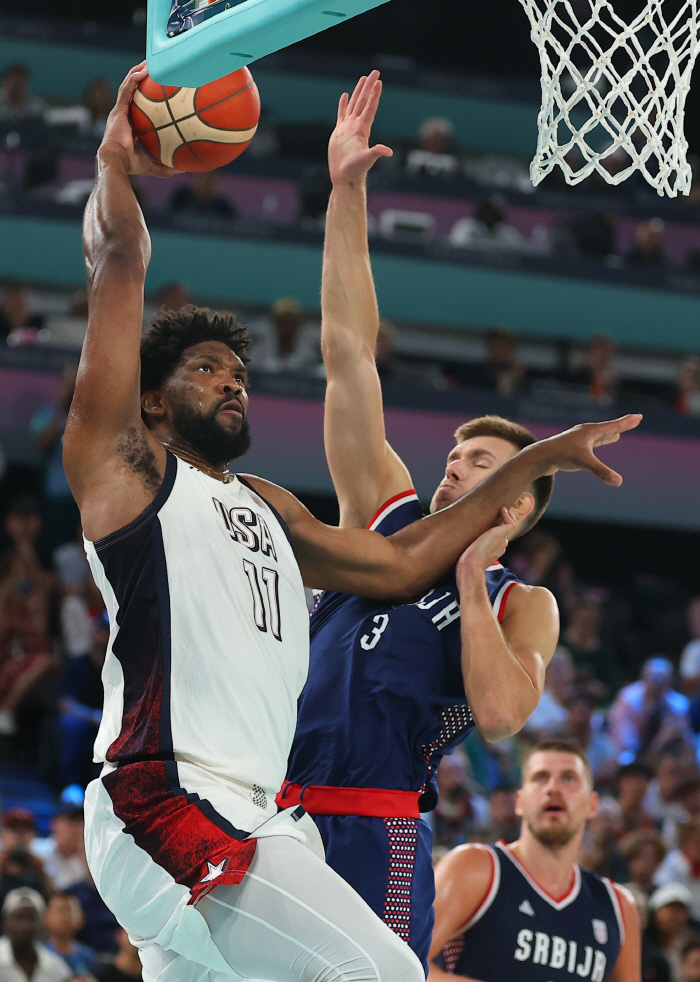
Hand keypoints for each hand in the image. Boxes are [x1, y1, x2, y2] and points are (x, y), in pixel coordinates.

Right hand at [99, 62, 178, 177]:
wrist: (116, 161)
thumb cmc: (130, 165)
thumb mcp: (152, 166)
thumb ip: (166, 166)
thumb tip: (184, 170)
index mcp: (129, 125)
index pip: (138, 107)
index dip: (145, 97)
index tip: (157, 90)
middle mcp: (123, 115)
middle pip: (133, 91)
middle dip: (141, 78)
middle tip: (154, 68)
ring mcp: (119, 110)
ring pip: (128, 85)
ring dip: (137, 71)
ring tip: (149, 61)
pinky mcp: (118, 109)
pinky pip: (126, 89)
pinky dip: (134, 78)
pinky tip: (143, 70)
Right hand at [329, 70, 392, 186]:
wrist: (345, 178)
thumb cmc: (355, 170)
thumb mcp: (366, 160)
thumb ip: (376, 153)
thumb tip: (389, 152)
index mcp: (363, 129)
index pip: (370, 107)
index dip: (374, 95)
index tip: (379, 82)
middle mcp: (357, 126)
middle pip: (364, 102)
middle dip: (369, 87)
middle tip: (375, 72)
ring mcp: (348, 129)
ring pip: (354, 105)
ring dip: (359, 92)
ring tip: (363, 79)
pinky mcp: (339, 133)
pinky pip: (341, 114)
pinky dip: (343, 105)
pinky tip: (345, 96)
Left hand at [456, 507, 516, 576]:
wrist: (471, 565)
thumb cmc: (467, 562)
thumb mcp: (470, 554)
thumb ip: (473, 548)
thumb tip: (465, 544)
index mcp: (495, 550)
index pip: (500, 536)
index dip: (498, 527)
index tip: (492, 520)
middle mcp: (501, 545)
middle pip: (506, 530)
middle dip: (504, 520)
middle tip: (499, 510)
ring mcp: (503, 540)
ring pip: (511, 526)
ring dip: (508, 516)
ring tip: (502, 508)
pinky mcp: (502, 535)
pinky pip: (512, 523)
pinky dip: (508, 516)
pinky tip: (502, 509)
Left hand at [532, 414, 641, 485]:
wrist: (538, 457)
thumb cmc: (560, 456)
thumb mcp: (583, 463)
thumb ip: (602, 472)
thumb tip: (619, 482)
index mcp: (590, 431)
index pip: (613, 425)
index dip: (627, 422)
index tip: (639, 416)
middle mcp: (584, 433)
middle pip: (607, 428)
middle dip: (622, 425)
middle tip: (635, 421)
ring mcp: (577, 440)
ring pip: (598, 436)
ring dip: (608, 434)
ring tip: (617, 435)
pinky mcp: (571, 448)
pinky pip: (589, 443)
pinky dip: (597, 443)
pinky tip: (597, 444)